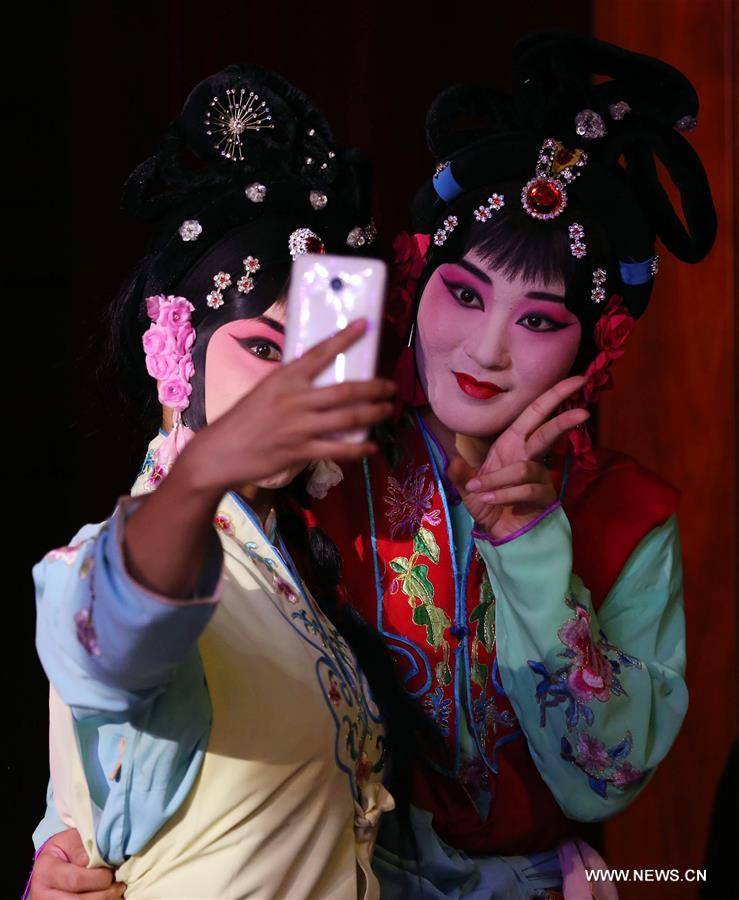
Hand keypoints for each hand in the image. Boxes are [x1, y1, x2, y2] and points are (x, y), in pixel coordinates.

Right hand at [29, 828, 124, 898]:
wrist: (53, 862)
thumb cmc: (66, 849)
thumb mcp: (71, 840)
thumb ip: (81, 849)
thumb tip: (92, 862)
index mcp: (46, 871)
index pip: (75, 880)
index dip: (98, 878)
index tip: (111, 872)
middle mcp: (42, 893)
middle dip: (105, 895)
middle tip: (120, 886)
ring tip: (117, 892)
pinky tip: (109, 898)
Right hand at [180, 319, 395, 494]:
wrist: (220, 451)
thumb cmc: (243, 420)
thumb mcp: (264, 392)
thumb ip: (291, 386)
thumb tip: (319, 381)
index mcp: (284, 379)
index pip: (319, 353)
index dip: (344, 338)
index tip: (365, 325)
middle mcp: (294, 400)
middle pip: (345, 390)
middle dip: (375, 388)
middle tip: (391, 386)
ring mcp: (299, 427)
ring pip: (348, 418)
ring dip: (374, 413)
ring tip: (387, 409)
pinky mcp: (300, 451)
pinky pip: (338, 450)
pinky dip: (358, 448)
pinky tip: (372, 446)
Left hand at [448, 375, 588, 538]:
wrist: (499, 533)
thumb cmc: (488, 503)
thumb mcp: (468, 487)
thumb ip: (460, 474)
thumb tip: (452, 462)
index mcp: (513, 443)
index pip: (535, 413)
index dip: (554, 395)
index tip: (578, 379)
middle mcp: (528, 455)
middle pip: (547, 432)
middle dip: (563, 421)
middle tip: (583, 414)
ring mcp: (538, 476)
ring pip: (524, 469)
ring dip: (499, 480)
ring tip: (481, 492)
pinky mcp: (542, 498)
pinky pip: (524, 491)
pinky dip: (503, 495)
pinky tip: (490, 501)